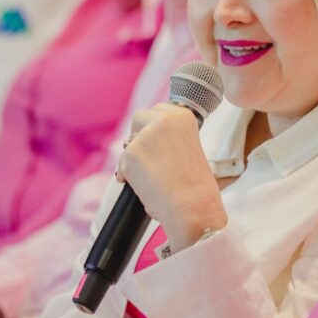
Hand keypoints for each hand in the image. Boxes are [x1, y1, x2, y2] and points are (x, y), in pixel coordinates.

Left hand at [116, 103, 226, 252]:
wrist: (192, 207)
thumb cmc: (195, 186)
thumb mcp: (189, 149)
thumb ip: (170, 138)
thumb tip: (150, 142)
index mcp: (183, 115)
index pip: (158, 110)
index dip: (153, 126)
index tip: (155, 139)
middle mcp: (163, 119)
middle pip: (139, 119)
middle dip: (138, 136)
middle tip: (147, 158)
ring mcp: (145, 135)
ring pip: (128, 144)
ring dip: (134, 159)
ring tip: (152, 178)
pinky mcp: (130, 153)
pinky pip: (122, 164)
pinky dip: (127, 176)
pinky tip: (142, 186)